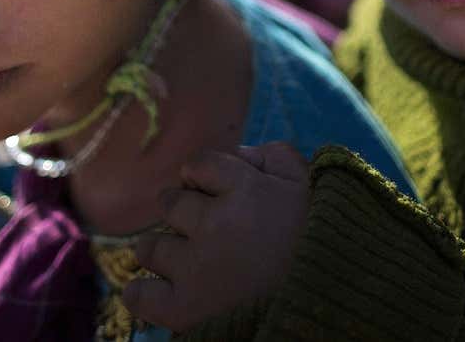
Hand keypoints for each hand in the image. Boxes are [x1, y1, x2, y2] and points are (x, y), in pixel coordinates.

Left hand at [123, 142, 308, 330]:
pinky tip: (164, 294)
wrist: (326, 307)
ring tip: (189, 265)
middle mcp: (214, 223)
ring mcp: (195, 267)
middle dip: (183, 213)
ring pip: (149, 246)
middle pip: (169, 202)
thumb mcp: (309, 186)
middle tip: (208, 232)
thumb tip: (238, 154)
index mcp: (245, 189)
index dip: (204, 177)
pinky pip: (138, 295)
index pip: (198, 164)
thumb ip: (273, 157)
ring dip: (163, 251)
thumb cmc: (322, 242)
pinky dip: (144, 294)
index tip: (216, 193)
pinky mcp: (184, 310)